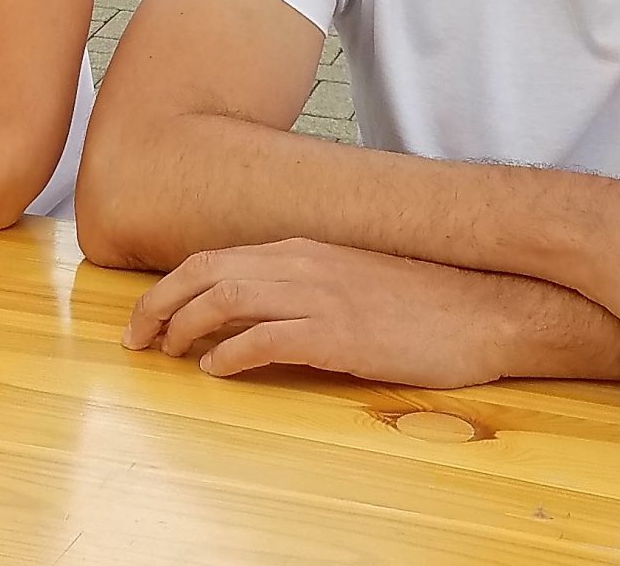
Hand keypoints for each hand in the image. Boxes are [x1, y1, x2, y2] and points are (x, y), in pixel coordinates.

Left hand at [121, 238, 511, 387]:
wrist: (485, 308)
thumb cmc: (421, 300)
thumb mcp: (350, 280)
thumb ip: (301, 287)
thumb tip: (251, 312)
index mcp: (301, 248)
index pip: (215, 259)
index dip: (170, 286)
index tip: (146, 315)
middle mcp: (302, 263)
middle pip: (206, 273)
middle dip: (159, 304)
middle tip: (134, 338)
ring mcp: (320, 296)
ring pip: (226, 300)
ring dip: (185, 327)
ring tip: (166, 352)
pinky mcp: (340, 334)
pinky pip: (268, 338)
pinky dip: (231, 353)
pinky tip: (216, 371)